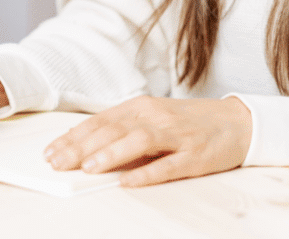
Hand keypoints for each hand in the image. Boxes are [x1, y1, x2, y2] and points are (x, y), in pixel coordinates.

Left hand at [43, 95, 251, 186]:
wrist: (238, 121)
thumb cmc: (186, 123)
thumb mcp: (150, 119)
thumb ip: (120, 131)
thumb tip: (82, 147)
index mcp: (140, 107)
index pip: (99, 121)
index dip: (73, 136)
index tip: (51, 151)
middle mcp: (155, 117)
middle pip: (113, 130)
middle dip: (82, 147)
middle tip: (58, 162)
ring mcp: (176, 135)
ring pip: (139, 141)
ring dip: (111, 154)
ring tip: (88, 167)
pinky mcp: (196, 155)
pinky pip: (169, 165)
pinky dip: (148, 174)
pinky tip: (129, 182)